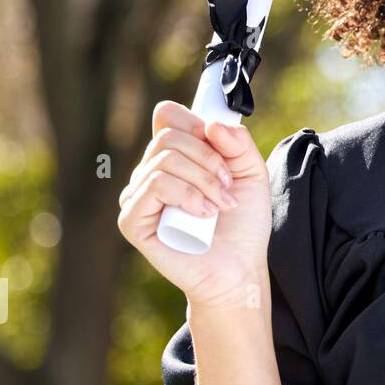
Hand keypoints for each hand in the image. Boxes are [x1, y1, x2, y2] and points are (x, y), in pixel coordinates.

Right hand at [117, 101, 272, 309]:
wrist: (238, 268)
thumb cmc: (242, 224)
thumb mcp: (252, 173)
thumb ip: (238, 143)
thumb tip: (211, 125)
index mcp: (174, 157)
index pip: (168, 117)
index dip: (196, 124)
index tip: (222, 147)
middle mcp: (150, 173)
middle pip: (168, 136)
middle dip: (209, 158)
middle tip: (228, 186)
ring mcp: (137, 196)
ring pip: (165, 160)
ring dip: (204, 180)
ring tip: (220, 206)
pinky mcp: (132, 220)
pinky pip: (155, 186)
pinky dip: (188, 195)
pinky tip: (204, 215)